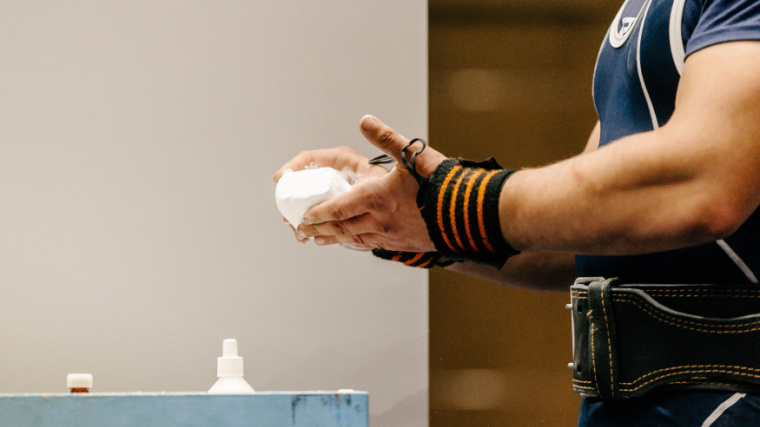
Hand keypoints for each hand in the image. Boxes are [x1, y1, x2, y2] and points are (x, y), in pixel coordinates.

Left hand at [296, 115, 447, 251]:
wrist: (469, 213)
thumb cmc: (441, 182)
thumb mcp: (412, 154)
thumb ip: (386, 137)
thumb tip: (365, 120)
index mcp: (376, 197)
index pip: (337, 208)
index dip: (318, 213)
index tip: (304, 216)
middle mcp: (379, 220)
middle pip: (341, 227)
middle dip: (320, 228)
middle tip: (302, 229)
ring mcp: (390, 236)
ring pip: (354, 239)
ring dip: (334, 238)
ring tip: (319, 239)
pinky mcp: (403, 244)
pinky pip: (372, 246)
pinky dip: (356, 244)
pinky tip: (353, 242)